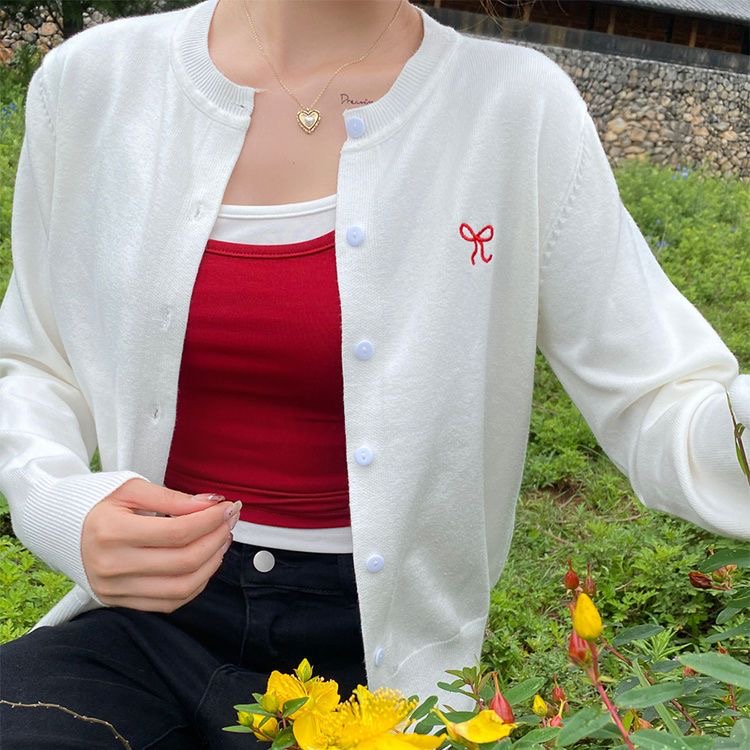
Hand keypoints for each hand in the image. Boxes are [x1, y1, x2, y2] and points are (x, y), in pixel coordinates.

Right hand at [81, 477, 240, 612]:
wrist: (63, 529)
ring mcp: (115, 589)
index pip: (178, 532)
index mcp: (112, 533)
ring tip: (221, 539)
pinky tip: (205, 562)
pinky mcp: (119, 603)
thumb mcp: (132, 489)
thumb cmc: (99, 503)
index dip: (211, 520)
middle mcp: (112, 566)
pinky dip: (196, 584)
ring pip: (182, 587)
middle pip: (184, 560)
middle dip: (217, 538)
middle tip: (230, 520)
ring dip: (212, 563)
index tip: (228, 506)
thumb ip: (173, 498)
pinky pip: (169, 603)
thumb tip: (211, 504)